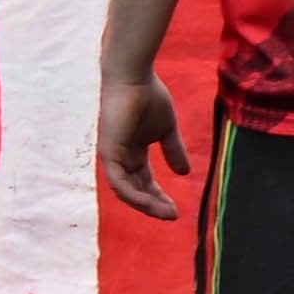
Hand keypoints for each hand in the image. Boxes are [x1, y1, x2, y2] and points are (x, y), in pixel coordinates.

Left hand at [98, 65, 188, 219]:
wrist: (135, 77)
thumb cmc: (149, 97)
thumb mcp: (166, 130)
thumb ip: (173, 150)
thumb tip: (184, 173)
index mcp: (132, 152)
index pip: (144, 181)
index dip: (159, 196)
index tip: (176, 209)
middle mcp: (120, 157)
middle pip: (135, 189)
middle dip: (154, 204)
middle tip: (173, 216)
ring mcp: (112, 155)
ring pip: (126, 191)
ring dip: (146, 204)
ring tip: (167, 213)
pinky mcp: (108, 152)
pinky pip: (119, 182)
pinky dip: (134, 195)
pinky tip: (151, 203)